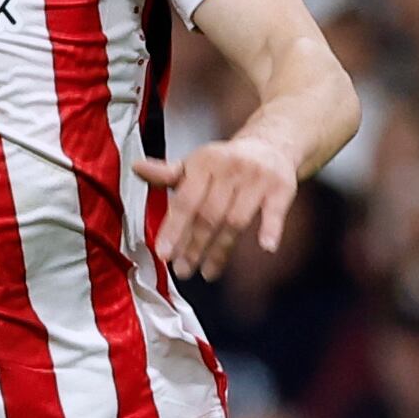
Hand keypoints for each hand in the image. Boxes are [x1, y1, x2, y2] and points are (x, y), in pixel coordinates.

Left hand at [131, 136, 298, 277]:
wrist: (271, 144)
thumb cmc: (224, 162)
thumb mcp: (194, 164)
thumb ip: (167, 174)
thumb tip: (137, 168)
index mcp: (204, 163)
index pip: (185, 201)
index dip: (173, 229)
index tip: (164, 254)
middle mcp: (230, 168)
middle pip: (209, 215)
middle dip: (194, 246)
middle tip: (183, 270)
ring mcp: (257, 178)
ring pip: (235, 221)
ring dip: (221, 250)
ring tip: (207, 273)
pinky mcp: (282, 187)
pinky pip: (275, 211)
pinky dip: (271, 228)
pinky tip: (266, 247)